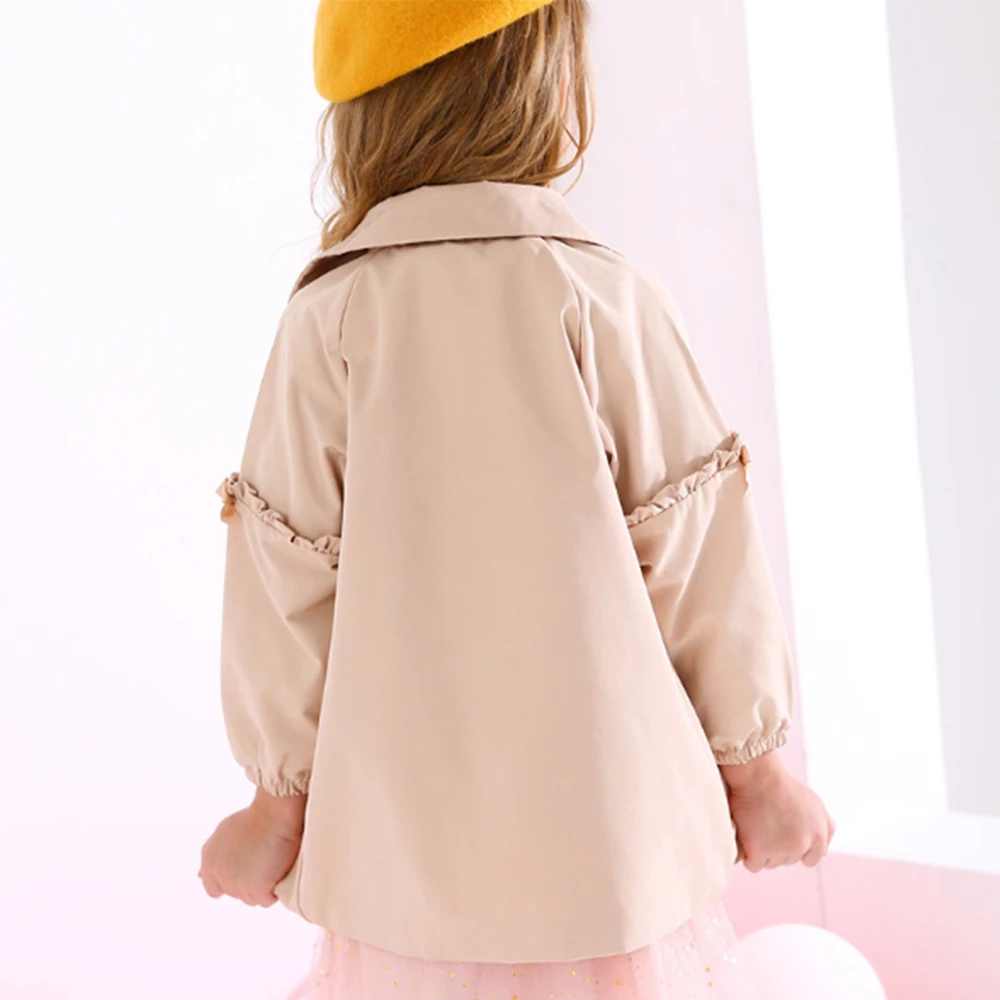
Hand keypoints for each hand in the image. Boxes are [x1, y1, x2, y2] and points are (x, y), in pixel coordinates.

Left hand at [198, 791, 306, 906]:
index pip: (212, 888)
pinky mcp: (258, 890)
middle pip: (235, 893)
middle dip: (247, 883)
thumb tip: (200, 875)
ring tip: (273, 866)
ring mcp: (238, 885)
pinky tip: (280, 872)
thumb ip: (213, 855)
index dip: (229, 881)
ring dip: (262, 887)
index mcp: (210, 861)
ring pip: (251, 899)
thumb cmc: (254, 817)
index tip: (243, 874)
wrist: (274, 814)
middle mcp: (220, 876)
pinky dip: (275, 890)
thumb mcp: (224, 832)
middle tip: (263, 864)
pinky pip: (268, 899)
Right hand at [720, 752, 834, 871]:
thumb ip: (823, 827)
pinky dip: (748, 854)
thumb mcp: (813, 802)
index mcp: (819, 833)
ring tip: (755, 826)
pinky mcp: (760, 852)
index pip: (812, 857)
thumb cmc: (781, 784)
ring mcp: (782, 850)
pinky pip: (753, 865)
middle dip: (778, 848)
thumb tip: (825, 850)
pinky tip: (746, 837)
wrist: (758, 776)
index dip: (798, 849)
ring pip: (770, 863)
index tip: (785, 839)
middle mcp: (804, 844)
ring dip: (762, 850)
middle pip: (789, 860)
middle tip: (766, 824)